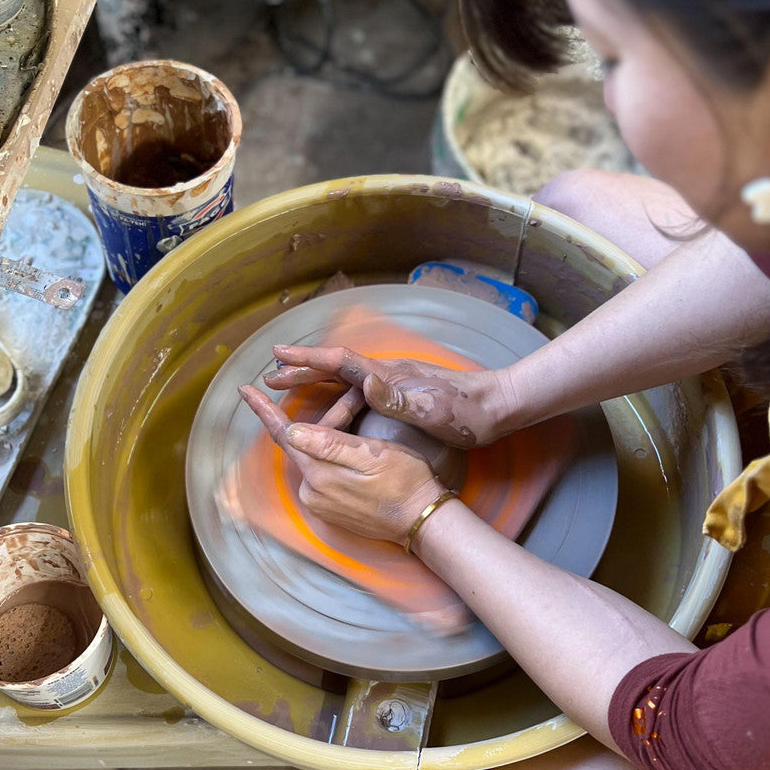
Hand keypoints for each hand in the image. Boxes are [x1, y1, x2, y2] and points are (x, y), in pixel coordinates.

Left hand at [240, 385, 443, 546]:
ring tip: (359, 420)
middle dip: (323, 419)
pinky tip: (354, 451)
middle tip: (354, 400)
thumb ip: (330, 444)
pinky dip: (332, 457)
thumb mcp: (372, 454)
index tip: (244, 390)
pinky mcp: (330, 510)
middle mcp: (312, 491)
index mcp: (319, 473)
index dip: (263, 410)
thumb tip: (292, 430)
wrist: (421, 521)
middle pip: (303, 444)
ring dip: (329, 437)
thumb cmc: (405, 482)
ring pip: (315, 458)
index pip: (284, 435)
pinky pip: (323, 474)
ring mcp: (320, 503)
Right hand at [263, 345, 517, 447]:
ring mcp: (395, 385)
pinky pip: (359, 395)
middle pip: (335, 369)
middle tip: (271, 375)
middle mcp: (387, 376)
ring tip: (292, 393)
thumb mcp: (431, 409)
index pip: (339, 362)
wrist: (498, 408)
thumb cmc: (466, 413)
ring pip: (346, 382)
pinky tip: (335, 409)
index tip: (278, 356)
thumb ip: (397, 397)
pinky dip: (338, 399)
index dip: (307, 359)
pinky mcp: (403, 397)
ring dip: (318, 386)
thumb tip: (364, 381)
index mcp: (388, 376)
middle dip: (302, 370)